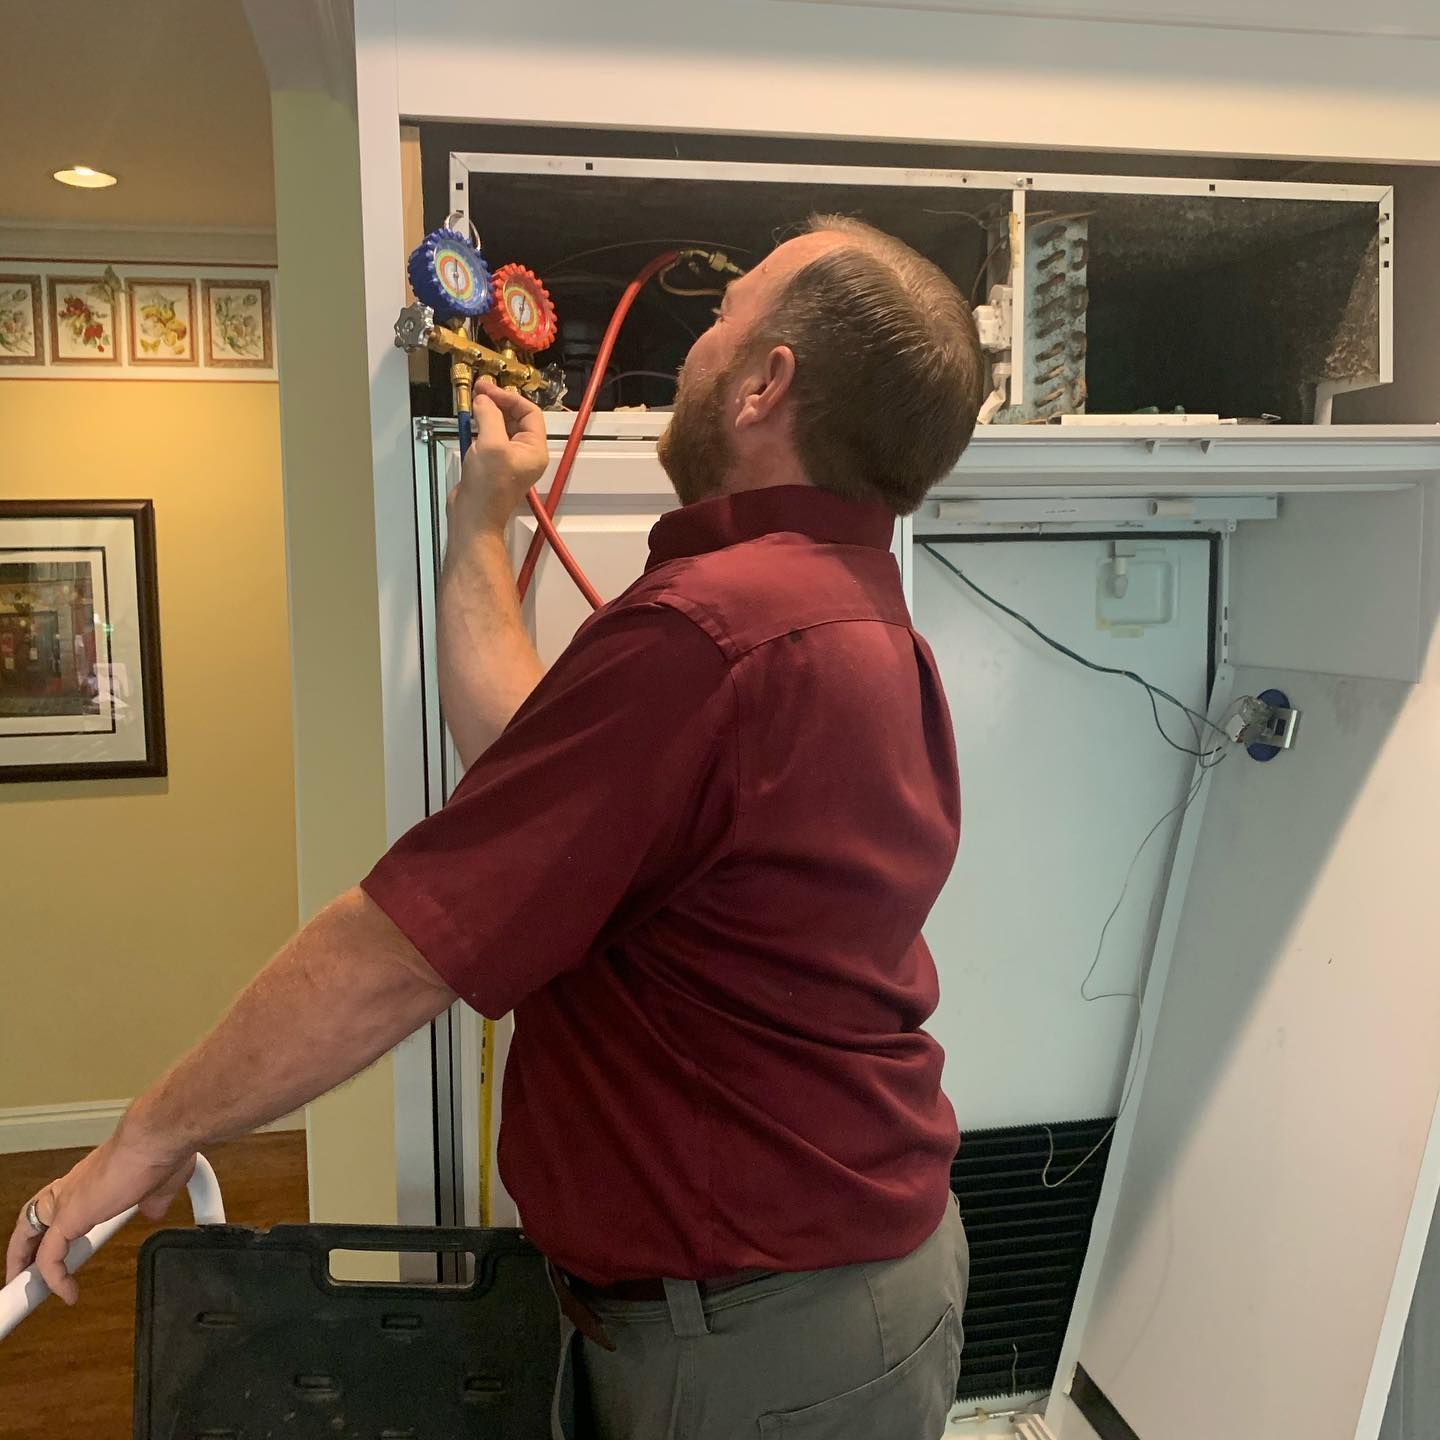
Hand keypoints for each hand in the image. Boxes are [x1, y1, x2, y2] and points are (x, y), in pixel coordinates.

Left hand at [5, 1129, 195, 1303]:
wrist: (157, 1138)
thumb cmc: (161, 1152)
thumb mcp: (159, 1184)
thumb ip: (152, 1200)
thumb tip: (154, 1210)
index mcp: (92, 1177)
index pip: (62, 1204)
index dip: (58, 1228)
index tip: (66, 1246)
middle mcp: (72, 1186)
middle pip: (33, 1218)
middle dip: (24, 1247)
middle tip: (24, 1272)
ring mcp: (67, 1201)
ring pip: (29, 1235)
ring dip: (24, 1264)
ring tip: (28, 1290)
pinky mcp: (68, 1217)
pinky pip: (49, 1256)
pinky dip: (53, 1279)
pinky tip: (66, 1293)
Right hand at [448, 378, 550, 538]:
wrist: (472, 515)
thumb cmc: (488, 492)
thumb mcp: (491, 445)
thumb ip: (489, 416)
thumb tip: (485, 400)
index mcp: (534, 450)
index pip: (529, 412)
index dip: (509, 397)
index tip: (490, 389)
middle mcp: (524, 454)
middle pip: (515, 417)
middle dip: (498, 402)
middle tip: (480, 391)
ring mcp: (508, 458)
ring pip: (501, 425)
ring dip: (487, 412)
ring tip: (474, 402)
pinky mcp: (492, 463)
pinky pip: (489, 437)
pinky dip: (480, 426)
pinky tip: (470, 421)